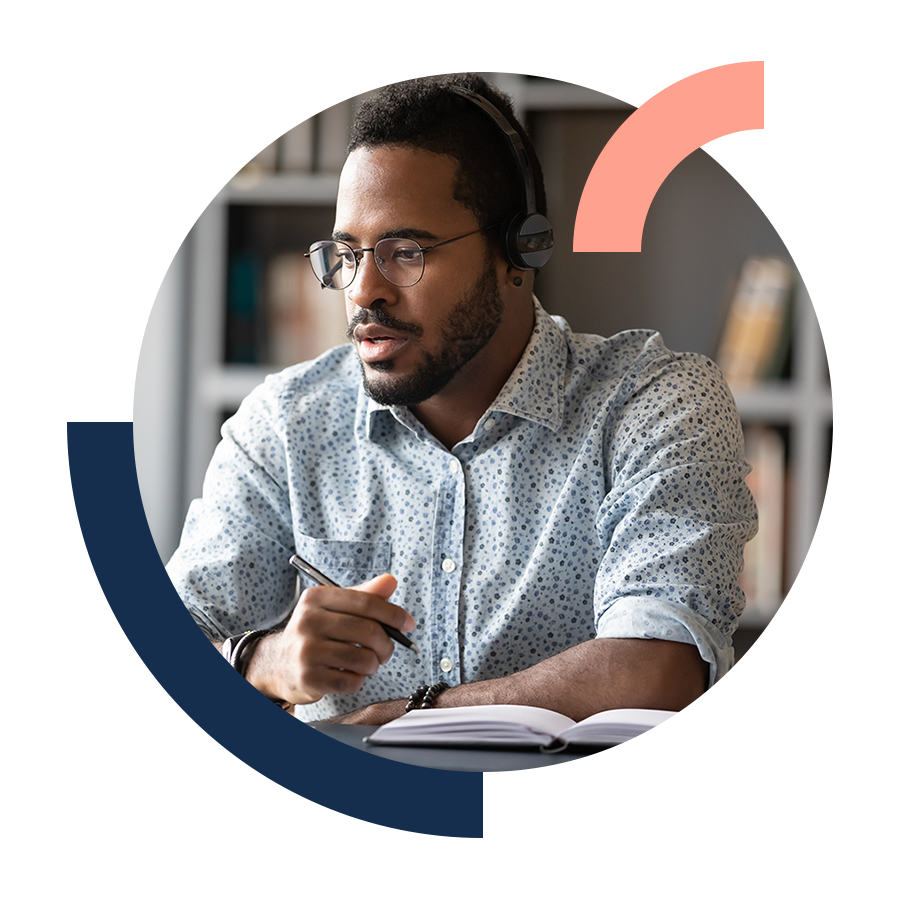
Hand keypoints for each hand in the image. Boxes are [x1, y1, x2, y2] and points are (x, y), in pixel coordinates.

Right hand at [248, 573, 414, 706]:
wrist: (278, 663)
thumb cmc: (315, 633)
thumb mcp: (335, 607)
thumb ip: (364, 595)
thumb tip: (390, 582)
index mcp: (316, 598)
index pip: (366, 602)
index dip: (393, 614)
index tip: (408, 623)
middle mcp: (308, 621)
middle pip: (368, 632)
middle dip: (387, 644)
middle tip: (386, 650)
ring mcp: (306, 651)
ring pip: (363, 660)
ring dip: (373, 665)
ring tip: (366, 663)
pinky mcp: (308, 678)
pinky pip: (351, 682)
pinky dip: (358, 681)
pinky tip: (349, 675)